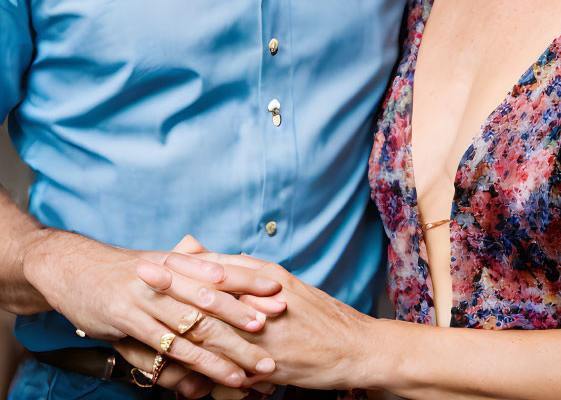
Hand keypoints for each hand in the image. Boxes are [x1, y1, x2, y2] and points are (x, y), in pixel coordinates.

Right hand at [21, 228, 282, 389]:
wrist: (74, 268)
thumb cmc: (121, 270)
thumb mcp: (157, 264)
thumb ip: (188, 270)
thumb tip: (223, 276)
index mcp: (178, 263)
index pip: (222, 269)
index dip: (251, 279)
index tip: (281, 287)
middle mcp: (168, 278)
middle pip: (215, 298)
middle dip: (248, 312)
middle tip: (280, 323)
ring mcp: (149, 300)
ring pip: (197, 326)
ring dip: (231, 348)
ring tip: (259, 363)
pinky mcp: (131, 321)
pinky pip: (170, 347)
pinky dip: (197, 363)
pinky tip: (216, 375)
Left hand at [137, 252, 376, 390]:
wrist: (354, 346)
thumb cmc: (317, 314)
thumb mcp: (282, 283)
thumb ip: (242, 270)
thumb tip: (205, 251)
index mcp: (268, 277)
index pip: (219, 267)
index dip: (184, 263)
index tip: (152, 257)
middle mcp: (265, 300)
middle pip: (212, 291)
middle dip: (174, 284)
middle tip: (141, 275)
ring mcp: (267, 333)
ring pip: (216, 327)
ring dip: (180, 322)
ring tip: (149, 321)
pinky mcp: (270, 364)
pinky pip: (231, 365)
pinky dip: (204, 367)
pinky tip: (179, 374)